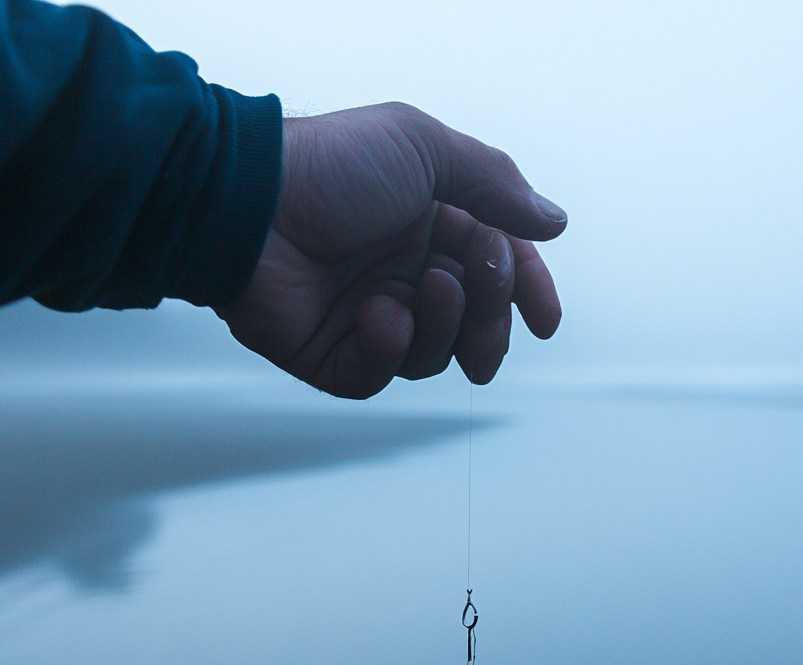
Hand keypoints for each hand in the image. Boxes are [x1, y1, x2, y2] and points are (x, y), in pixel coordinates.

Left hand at [217, 103, 567, 398]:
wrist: (248, 203)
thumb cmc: (330, 167)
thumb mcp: (425, 149)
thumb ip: (496, 184)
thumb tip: (555, 222)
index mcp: (429, 224)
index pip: (498, 269)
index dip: (528, 294)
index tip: (546, 320)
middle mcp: (402, 272)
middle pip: (475, 323)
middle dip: (491, 320)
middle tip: (479, 297)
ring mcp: (367, 315)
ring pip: (435, 355)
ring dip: (444, 325)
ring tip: (421, 288)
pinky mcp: (331, 354)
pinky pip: (380, 377)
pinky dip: (390, 350)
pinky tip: (377, 315)